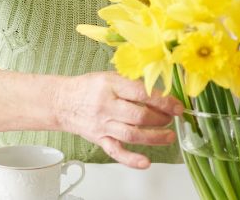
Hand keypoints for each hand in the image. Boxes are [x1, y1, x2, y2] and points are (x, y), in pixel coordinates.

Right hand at [53, 72, 182, 168]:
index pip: (141, 93)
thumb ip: (132, 83)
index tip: (176, 105)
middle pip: (139, 116)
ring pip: (132, 135)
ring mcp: (103, 125)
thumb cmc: (88, 88)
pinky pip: (116, 152)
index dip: (163, 101)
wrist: (63, 102)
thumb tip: (160, 91)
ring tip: (169, 137)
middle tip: (172, 118)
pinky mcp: (100, 139)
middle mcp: (107, 106)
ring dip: (154, 137)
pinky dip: (131, 159)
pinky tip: (145, 162)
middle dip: (161, 119)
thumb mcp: (109, 76)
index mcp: (111, 86)